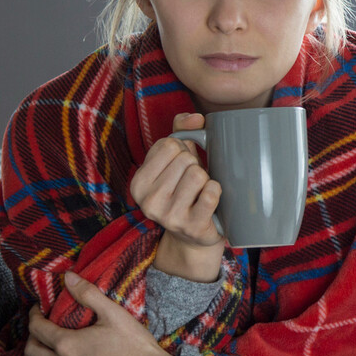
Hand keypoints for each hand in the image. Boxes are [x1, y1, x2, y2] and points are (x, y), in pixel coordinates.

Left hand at [25, 271, 176, 355]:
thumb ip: (88, 294)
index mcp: (68, 345)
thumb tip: (68, 277)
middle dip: (32, 337)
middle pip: (31, 352)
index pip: (37, 328)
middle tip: (40, 330)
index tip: (39, 310)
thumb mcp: (114, 314)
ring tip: (45, 355)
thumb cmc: (136, 348)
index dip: (34, 315)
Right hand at [130, 113, 224, 280]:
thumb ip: (181, 130)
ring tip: (199, 192)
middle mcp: (148, 201)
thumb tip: (197, 117)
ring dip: (206, 179)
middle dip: (195, 165)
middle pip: (185, 158)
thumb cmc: (184, 191)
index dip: (183, 150)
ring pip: (198, 174)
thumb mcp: (175, 161)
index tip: (181, 166)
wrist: (193, 237)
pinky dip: (216, 192)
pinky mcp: (192, 227)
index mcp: (138, 183)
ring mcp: (169, 216)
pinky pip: (212, 193)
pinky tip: (210, 201)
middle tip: (192, 183)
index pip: (169, 144)